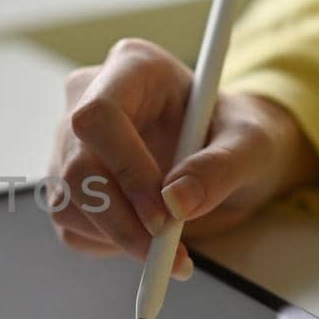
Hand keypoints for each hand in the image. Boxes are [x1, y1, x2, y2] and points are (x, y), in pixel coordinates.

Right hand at [48, 39, 318, 270]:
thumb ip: (221, 167)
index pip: (99, 115)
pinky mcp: (66, 181)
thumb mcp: (252, 144)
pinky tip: (143, 234)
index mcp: (132, 69)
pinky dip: (107, 244)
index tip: (164, 214)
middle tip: (167, 250)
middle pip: (77, 167)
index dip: (126, 169)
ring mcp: (70, 141)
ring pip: (67, 201)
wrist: (224, 153)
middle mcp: (89, 98)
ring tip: (169, 247)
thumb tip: (176, 202)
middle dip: (121, 219)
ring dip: (117, 237)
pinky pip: (70, 224)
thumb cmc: (238, 135)